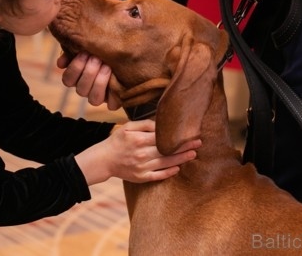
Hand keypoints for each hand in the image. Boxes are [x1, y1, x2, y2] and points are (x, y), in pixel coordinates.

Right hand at [58, 52, 118, 108]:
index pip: (68, 80)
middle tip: (97, 58)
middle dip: (89, 73)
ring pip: (94, 99)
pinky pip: (111, 105)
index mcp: (77, 78)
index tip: (84, 53)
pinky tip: (116, 81)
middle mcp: (86, 90)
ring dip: (99, 82)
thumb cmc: (101, 49)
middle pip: (81, 90)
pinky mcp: (113, 101)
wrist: (122, 53)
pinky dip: (114, 95)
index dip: (75, 68)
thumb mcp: (86, 47)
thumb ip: (71, 52)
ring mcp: (99, 97)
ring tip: (107, 66)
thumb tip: (60, 64)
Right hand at [75, 120, 200, 184]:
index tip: (190, 134)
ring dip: (181, 159)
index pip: (163, 137)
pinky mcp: (141, 177)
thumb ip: (144, 124)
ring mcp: (142, 167)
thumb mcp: (128, 127)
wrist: (104, 160)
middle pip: (167, 151)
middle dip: (184, 147)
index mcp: (139, 139)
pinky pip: (158, 176)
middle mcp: (141, 154)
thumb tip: (161, 123)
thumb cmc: (117, 141)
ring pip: (165, 163)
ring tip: (193, 155)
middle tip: (198, 144)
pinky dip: (169, 172)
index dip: (177, 137)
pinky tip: (178, 168)